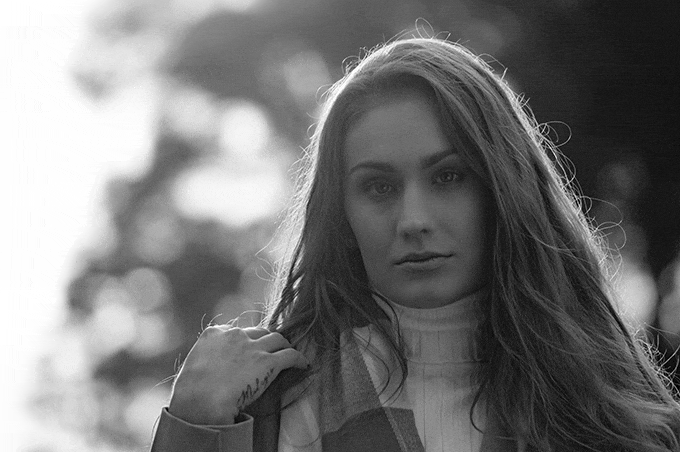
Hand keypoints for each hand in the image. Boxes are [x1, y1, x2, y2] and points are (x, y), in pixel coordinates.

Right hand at [168, 325, 308, 424]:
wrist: (199, 400)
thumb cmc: (190, 393)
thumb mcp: (194, 366)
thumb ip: (207, 360)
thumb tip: (211, 370)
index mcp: (215, 333)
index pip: (238, 331)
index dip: (247, 340)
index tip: (251, 348)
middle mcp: (236, 335)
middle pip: (260, 332)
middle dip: (266, 340)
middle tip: (272, 350)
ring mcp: (253, 347)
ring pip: (278, 339)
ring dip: (284, 346)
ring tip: (289, 354)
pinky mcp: (269, 362)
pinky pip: (290, 355)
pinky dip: (298, 359)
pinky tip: (303, 365)